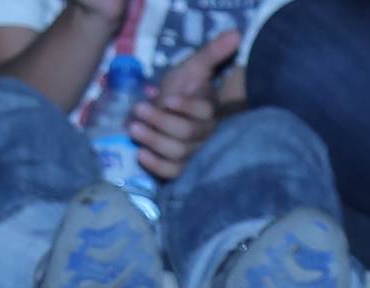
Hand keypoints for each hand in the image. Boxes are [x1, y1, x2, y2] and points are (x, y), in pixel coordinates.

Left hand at [129, 31, 240, 179]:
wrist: (169, 110)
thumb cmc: (182, 87)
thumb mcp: (194, 67)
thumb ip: (212, 52)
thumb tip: (236, 33)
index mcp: (208, 112)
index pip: (203, 114)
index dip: (185, 108)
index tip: (166, 99)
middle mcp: (204, 136)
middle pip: (186, 135)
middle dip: (160, 122)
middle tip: (138, 110)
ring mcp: (192, 155)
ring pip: (177, 154)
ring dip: (154, 141)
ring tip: (134, 128)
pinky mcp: (179, 169)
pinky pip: (171, 173)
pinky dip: (156, 166)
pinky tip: (141, 154)